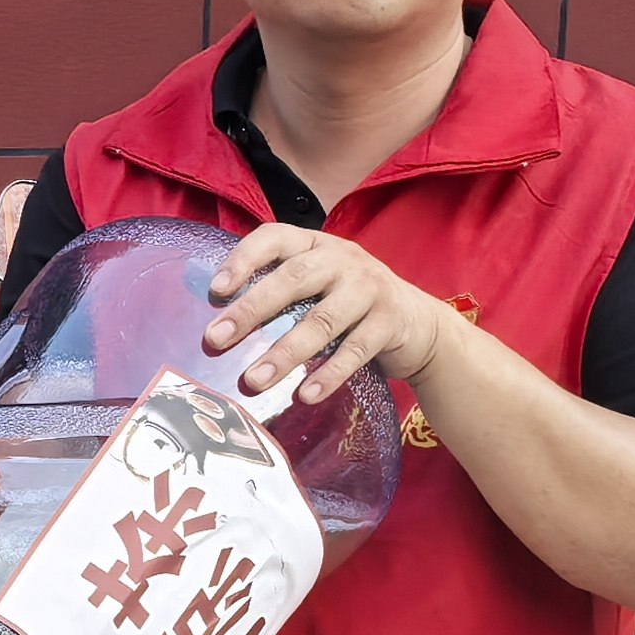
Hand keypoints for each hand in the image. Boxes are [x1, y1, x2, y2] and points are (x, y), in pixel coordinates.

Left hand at [203, 225, 454, 403]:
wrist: (418, 325)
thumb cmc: (349, 307)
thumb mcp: (317, 287)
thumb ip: (278, 293)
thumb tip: (217, 325)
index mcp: (315, 245)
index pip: (275, 238)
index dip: (243, 259)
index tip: (215, 291)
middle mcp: (342, 259)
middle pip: (293, 279)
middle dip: (251, 310)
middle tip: (215, 340)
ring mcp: (369, 288)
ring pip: (322, 320)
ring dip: (284, 353)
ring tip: (253, 381)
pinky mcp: (390, 321)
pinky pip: (356, 350)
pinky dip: (329, 374)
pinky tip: (305, 396)